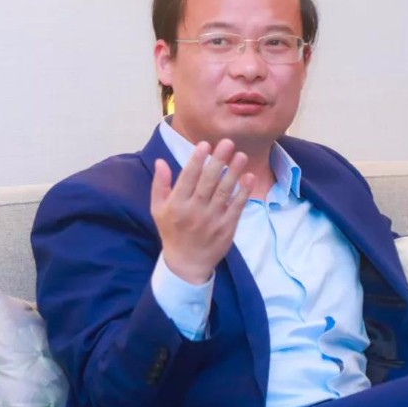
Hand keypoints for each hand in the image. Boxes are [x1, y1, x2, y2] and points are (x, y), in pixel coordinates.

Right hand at [150, 139, 254, 283]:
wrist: (187, 263)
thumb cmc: (172, 231)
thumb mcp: (158, 209)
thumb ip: (160, 184)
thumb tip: (161, 161)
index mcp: (176, 205)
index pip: (187, 178)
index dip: (196, 160)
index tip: (205, 144)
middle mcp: (194, 211)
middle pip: (208, 182)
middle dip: (218, 161)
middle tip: (228, 143)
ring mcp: (212, 220)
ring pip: (224, 192)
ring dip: (233, 173)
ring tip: (241, 156)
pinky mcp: (226, 228)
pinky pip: (236, 207)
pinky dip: (243, 192)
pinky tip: (249, 177)